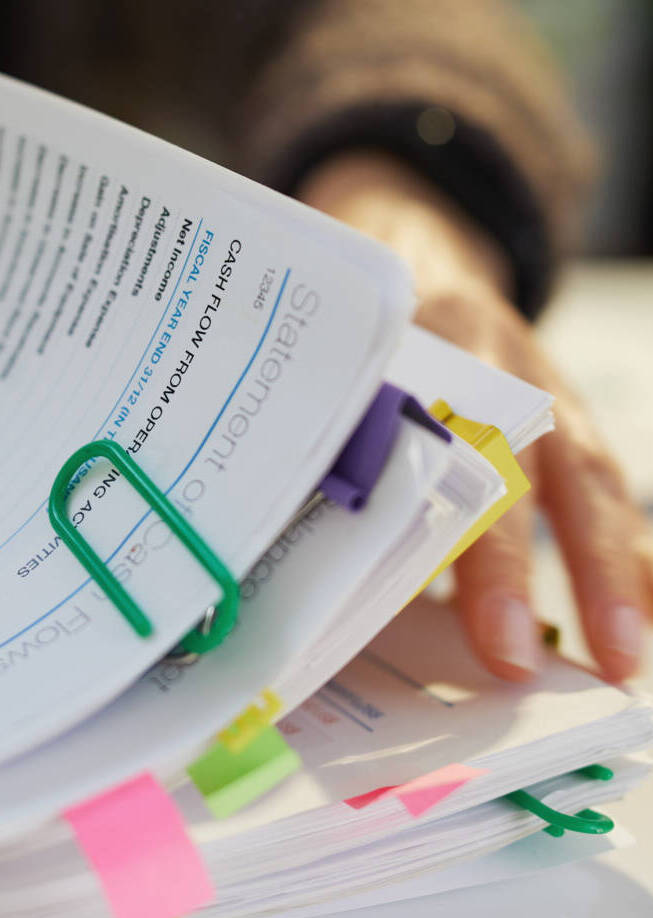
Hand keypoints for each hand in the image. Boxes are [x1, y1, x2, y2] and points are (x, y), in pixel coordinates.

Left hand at [301, 150, 651, 683]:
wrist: (417, 256)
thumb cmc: (367, 344)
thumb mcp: (341, 374)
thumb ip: (332, 450)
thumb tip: (299, 572)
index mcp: (413, 357)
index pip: (419, 446)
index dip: (415, 520)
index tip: (398, 585)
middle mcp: (489, 368)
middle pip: (507, 468)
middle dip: (509, 569)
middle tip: (512, 662)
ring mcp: (542, 389)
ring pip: (582, 480)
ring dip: (604, 573)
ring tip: (621, 659)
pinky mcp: (571, 414)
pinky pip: (604, 484)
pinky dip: (627, 551)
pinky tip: (639, 618)